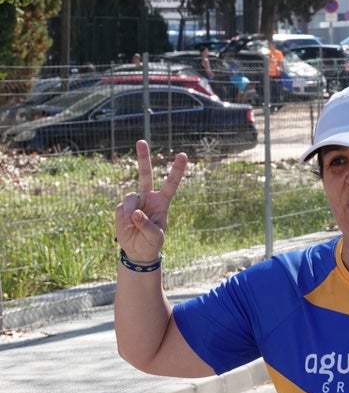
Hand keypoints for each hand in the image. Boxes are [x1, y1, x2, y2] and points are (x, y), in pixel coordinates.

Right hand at [115, 140, 187, 261]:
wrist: (138, 251)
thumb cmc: (152, 243)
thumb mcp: (155, 237)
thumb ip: (146, 224)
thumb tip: (135, 212)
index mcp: (162, 202)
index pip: (171, 184)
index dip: (177, 170)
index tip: (183, 155)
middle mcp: (148, 198)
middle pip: (145, 174)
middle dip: (143, 158)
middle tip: (141, 141)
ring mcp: (135, 201)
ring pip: (129, 198)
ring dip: (129, 212)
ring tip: (131, 226)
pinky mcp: (122, 208)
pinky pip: (121, 209)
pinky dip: (123, 219)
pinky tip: (127, 228)